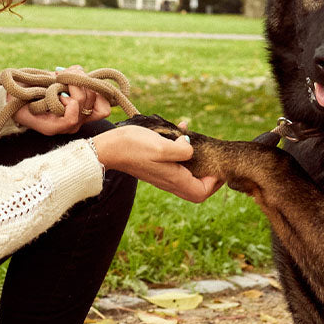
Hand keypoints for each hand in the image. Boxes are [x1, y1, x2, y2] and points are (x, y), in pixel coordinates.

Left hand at [12, 64, 111, 134]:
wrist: (13, 100)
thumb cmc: (37, 90)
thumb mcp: (60, 81)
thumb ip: (74, 76)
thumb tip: (79, 70)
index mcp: (82, 112)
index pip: (105, 106)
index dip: (96, 89)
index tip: (78, 77)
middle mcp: (78, 122)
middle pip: (93, 95)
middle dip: (78, 78)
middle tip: (61, 74)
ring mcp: (68, 127)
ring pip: (83, 99)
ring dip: (69, 84)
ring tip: (56, 81)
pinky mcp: (55, 128)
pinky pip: (72, 113)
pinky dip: (66, 100)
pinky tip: (56, 95)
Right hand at [90, 125, 221, 202]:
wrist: (107, 148)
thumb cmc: (132, 146)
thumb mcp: (160, 146)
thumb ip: (181, 150)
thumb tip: (190, 147)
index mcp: (173, 178)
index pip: (201, 192)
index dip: (214, 182)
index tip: (217, 165)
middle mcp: (169, 180)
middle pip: (196, 189)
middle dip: (208, 176)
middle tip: (213, 158)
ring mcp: (162, 174)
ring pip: (187, 177)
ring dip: (196, 161)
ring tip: (198, 143)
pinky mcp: (155, 166)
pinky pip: (176, 165)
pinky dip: (182, 152)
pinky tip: (181, 131)